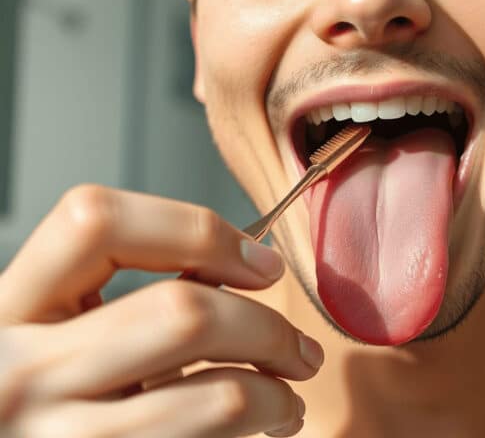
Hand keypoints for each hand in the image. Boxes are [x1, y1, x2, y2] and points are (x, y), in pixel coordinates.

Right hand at [0, 185, 322, 436]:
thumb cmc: (59, 394)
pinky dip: (261, 423)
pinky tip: (266, 420)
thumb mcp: (68, 332)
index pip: (96, 221)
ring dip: (277, 390)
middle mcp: (19, 370)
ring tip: (289, 391)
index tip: (261, 263)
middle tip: (301, 347)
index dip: (196, 228)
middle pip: (184, 313)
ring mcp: (55, 437)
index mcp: (13, 306)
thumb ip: (131, 294)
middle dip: (268, 328)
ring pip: (221, 395)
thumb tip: (245, 261)